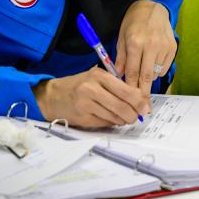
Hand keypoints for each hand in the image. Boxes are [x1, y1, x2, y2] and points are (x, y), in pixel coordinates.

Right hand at [33, 67, 149, 127]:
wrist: (53, 96)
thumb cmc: (80, 86)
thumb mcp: (97, 78)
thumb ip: (117, 87)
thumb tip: (141, 101)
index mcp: (100, 75)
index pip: (127, 91)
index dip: (140, 101)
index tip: (146, 107)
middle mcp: (92, 88)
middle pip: (122, 106)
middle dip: (133, 114)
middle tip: (136, 116)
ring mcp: (86, 104)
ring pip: (115, 117)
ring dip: (123, 120)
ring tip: (123, 117)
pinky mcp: (82, 117)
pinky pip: (105, 123)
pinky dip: (112, 123)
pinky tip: (111, 119)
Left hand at [115, 0, 175, 94]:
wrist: (152, 8)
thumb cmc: (134, 23)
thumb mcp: (121, 38)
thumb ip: (121, 59)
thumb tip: (119, 77)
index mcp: (135, 43)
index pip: (132, 72)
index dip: (130, 88)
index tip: (129, 101)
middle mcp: (151, 45)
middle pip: (146, 76)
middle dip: (144, 93)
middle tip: (142, 107)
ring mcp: (163, 47)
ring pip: (156, 73)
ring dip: (149, 80)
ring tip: (143, 80)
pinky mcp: (172, 47)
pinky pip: (164, 67)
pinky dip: (158, 71)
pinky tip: (152, 64)